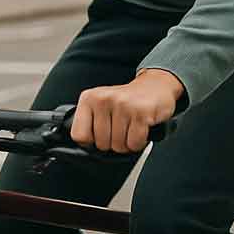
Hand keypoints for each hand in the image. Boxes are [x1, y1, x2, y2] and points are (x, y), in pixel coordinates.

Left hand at [70, 69, 184, 153]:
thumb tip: (84, 146)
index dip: (92, 141)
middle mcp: (103, 99)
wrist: (155, 86)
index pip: (79, 135)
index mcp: (89, 98)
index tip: (101, 133)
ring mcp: (122, 105)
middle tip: (121, 128)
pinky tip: (140, 128)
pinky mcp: (140, 113)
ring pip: (118, 146)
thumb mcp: (101, 105)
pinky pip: (134, 143)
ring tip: (131, 127)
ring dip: (127, 143)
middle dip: (113, 142)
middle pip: (101, 144)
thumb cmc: (127, 101)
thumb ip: (89, 123)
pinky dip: (139, 142)